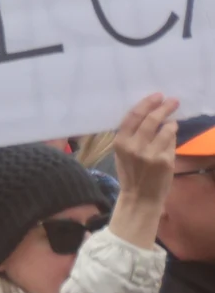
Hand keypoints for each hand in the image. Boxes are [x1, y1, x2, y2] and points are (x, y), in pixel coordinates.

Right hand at [108, 91, 179, 249]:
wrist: (140, 197)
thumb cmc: (131, 173)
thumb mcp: (123, 153)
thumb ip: (133, 136)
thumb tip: (152, 117)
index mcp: (120, 142)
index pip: (133, 116)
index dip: (146, 103)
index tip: (157, 95)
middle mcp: (134, 146)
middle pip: (150, 120)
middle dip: (163, 107)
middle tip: (172, 100)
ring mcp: (150, 153)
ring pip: (164, 129)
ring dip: (170, 121)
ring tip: (172, 119)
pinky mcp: (164, 161)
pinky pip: (171, 142)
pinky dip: (173, 135)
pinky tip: (173, 132)